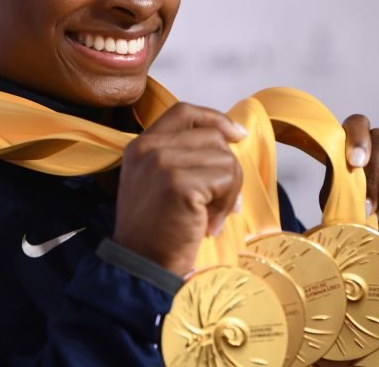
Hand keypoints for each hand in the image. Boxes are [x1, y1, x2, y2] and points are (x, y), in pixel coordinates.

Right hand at [114, 103, 245, 275]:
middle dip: (226, 170)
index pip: (184, 112)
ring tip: (208, 217)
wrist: (141, 266)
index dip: (215, 119)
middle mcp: (149, 148)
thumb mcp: (156, 183)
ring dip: (227, 191)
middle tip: (217, 204)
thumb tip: (231, 140)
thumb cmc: (155, 231)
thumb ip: (180, 157)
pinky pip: (227, 179)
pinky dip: (225, 205)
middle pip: (213, 137)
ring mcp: (162, 163)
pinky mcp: (179, 183)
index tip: (237, 135)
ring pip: (225, 158)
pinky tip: (208, 225)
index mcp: (141, 145)